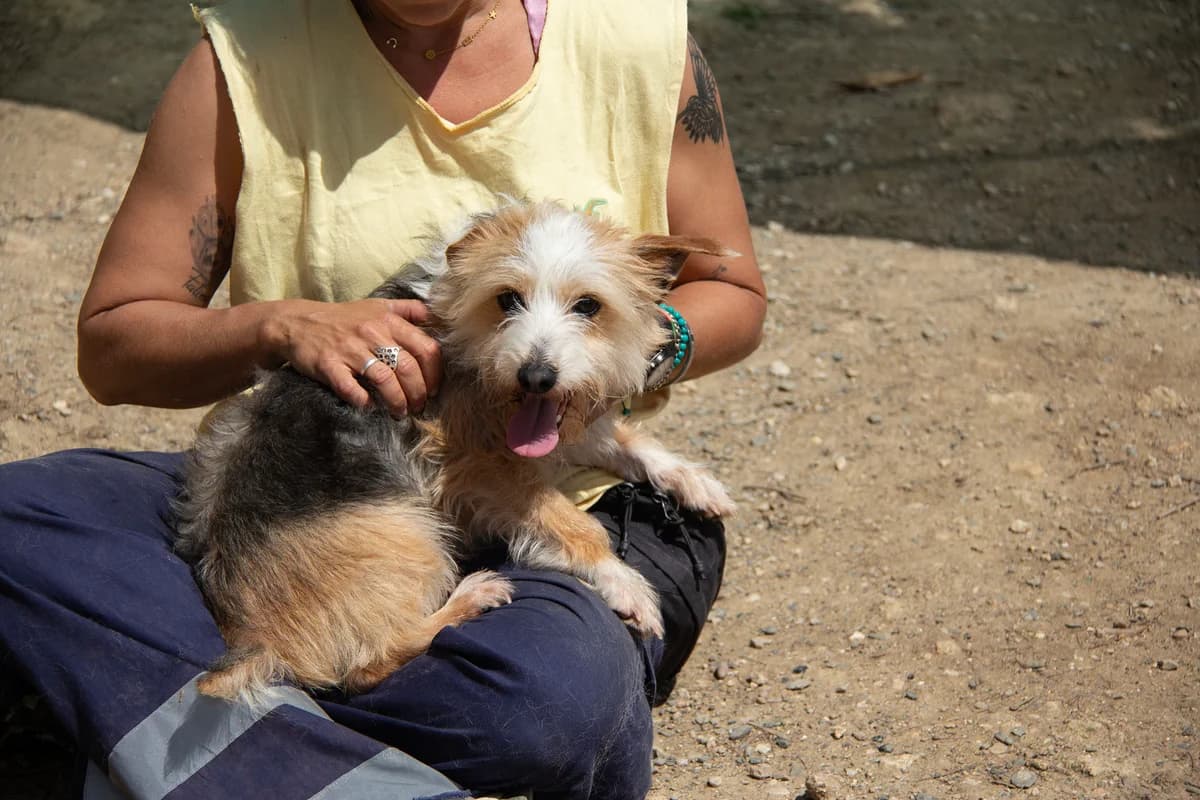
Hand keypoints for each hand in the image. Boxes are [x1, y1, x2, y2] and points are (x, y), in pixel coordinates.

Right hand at [265, 298, 440, 415]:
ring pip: (385, 380)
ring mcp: (350, 349)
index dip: (435, 373)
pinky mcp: (329, 364)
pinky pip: (351, 388)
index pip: (426, 348)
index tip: (434, 389)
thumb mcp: (378, 306)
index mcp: (389, 320)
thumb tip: (437, 319)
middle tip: (419, 406)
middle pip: (409, 368)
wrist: (296, 322)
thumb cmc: (343, 318)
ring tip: (400, 412)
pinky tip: (368, 406)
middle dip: (419, 393)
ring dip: (397, 402)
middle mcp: (373, 333)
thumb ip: (409, 310)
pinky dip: (363, 401)